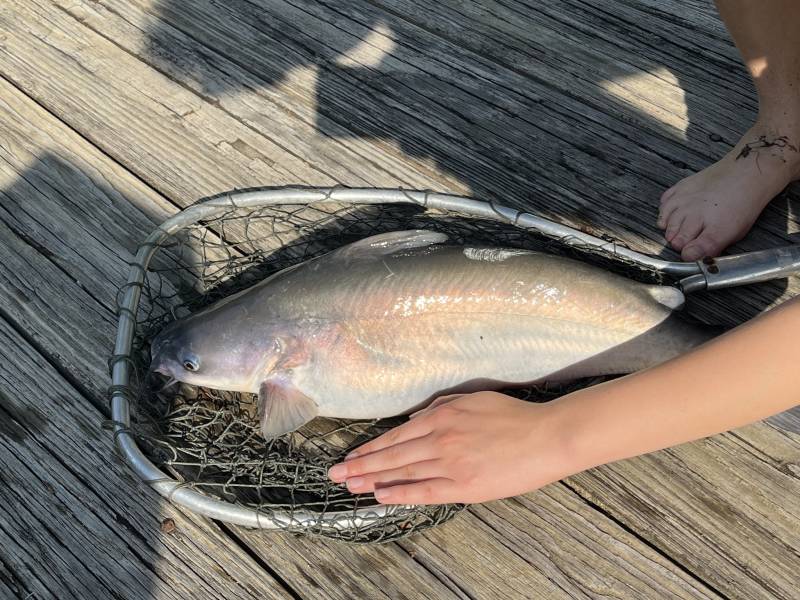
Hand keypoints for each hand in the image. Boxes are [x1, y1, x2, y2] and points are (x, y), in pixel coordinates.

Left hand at [327, 391, 575, 504]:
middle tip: (334, 475)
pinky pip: (424, 491)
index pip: (395, 436)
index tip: (350, 457)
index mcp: (440, 416)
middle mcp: (439, 438)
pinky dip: (400, 494)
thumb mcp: (473, 400)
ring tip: (349, 487)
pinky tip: (380, 497)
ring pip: (402, 473)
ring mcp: (450, 463)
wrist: (546, 436)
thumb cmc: (512, 416)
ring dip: (372, 481)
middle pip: (391, 455)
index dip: (370, 448)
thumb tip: (416, 420)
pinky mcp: (464, 486)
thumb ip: (442, 407)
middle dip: (360, 466)